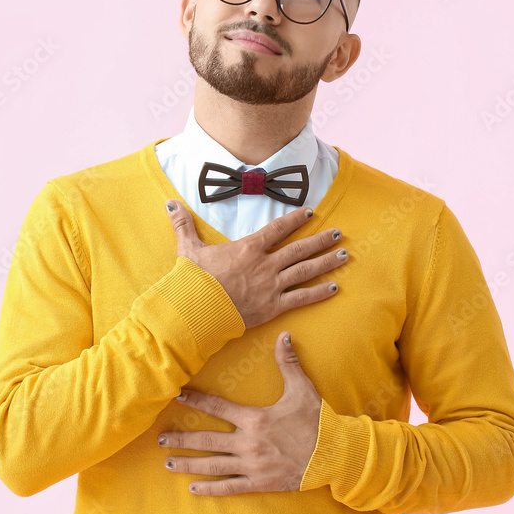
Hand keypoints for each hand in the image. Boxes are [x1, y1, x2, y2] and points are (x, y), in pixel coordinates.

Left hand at [157, 331, 321, 494]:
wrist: (335, 454)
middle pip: (207, 440)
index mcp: (256, 419)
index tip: (177, 395)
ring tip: (167, 462)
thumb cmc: (318, 421)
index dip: (196, 401)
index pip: (218, 408)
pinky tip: (193, 487)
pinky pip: (230, 486)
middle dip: (181, 438)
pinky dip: (210, 488)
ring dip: (188, 463)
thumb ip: (289, 363)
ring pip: (213, 465)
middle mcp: (249, 443)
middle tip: (159, 437)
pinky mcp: (260, 482)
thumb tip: (284, 335)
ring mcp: (252, 465)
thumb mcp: (303, 390)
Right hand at [164, 199, 347, 328]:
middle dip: (321, 240)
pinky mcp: (273, 307)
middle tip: (338, 234)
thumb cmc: (192, 280)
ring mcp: (271, 286)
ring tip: (344, 256)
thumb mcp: (188, 249)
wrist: (195, 310)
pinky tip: (334, 288)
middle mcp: (265, 265)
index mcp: (248, 248)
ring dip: (326, 262)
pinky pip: (301, 298)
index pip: (278, 228)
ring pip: (305, 271)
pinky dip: (318, 293)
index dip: (295, 219)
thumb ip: (183, 224)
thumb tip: (169, 202)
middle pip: (299, 249)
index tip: (310, 213)